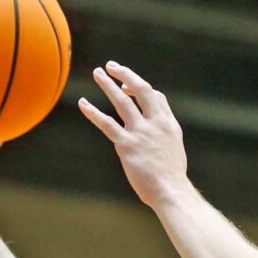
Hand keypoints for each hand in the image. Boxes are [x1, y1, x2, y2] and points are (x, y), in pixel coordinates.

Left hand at [78, 61, 188, 206]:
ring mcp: (141, 133)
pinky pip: (107, 124)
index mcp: (168, 124)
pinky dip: (93, 112)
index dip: (140, 88)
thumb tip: (154, 133)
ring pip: (123, 101)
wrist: (171, 191)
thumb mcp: (174, 150)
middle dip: (126, 74)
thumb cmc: (171, 176)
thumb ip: (163, 136)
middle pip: (142, 89)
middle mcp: (156, 124)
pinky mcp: (127, 145)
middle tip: (111, 66)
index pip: (155, 97)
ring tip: (97, 72)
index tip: (127, 87)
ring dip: (108, 85)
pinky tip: (83, 103)